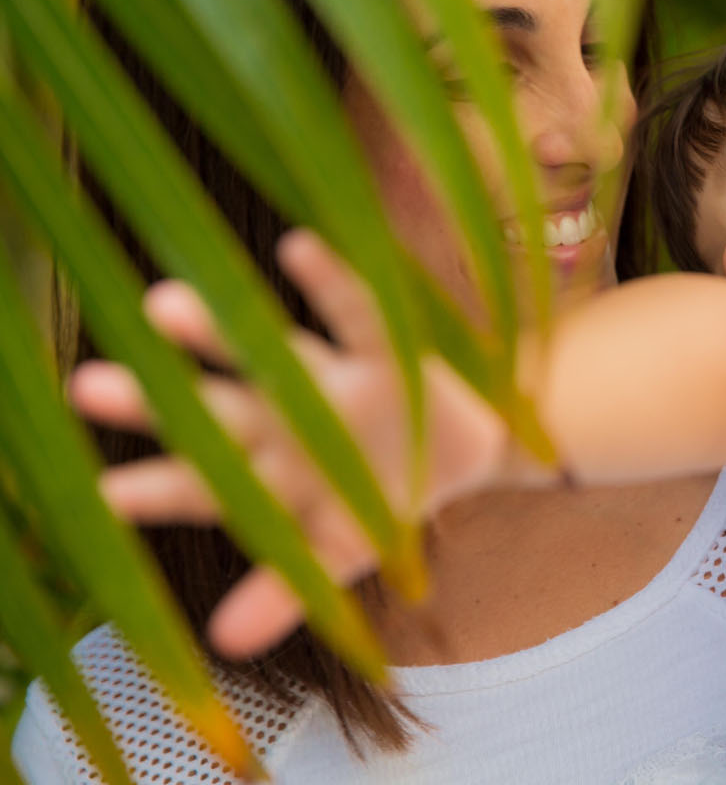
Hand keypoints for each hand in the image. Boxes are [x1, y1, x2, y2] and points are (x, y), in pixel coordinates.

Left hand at [73, 229, 516, 657]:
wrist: (470, 444)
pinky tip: (294, 248)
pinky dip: (329, 281)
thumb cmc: (385, 496)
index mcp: (267, 470)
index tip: (101, 496)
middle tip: (86, 387)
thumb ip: (287, 591)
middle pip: (211, 408)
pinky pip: (353, 310)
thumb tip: (223, 645)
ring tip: (160, 306)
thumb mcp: (343, 548)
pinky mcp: (382, 344)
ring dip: (218, 331)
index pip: (200, 483)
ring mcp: (326, 374)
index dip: (155, 490)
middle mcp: (280, 413)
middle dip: (156, 403)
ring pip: (264, 350)